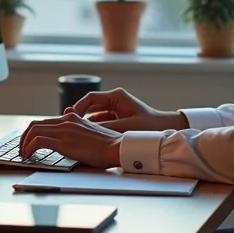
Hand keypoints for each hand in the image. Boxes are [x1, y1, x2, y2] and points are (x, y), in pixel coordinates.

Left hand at [19, 112, 121, 167]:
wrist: (117, 147)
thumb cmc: (108, 145)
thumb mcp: (91, 133)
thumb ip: (78, 131)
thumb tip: (69, 137)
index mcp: (72, 118)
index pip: (46, 121)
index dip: (33, 132)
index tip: (29, 142)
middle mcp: (66, 120)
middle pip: (35, 124)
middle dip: (24, 137)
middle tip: (22, 148)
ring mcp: (64, 130)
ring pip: (33, 130)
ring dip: (24, 142)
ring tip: (23, 154)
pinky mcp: (63, 141)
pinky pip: (37, 141)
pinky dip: (28, 147)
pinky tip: (28, 156)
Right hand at [66, 87, 188, 132]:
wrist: (166, 129)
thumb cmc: (149, 126)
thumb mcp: (124, 127)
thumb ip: (104, 127)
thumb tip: (84, 130)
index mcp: (116, 97)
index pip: (90, 98)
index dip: (78, 107)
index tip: (70, 117)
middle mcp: (114, 100)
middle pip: (90, 105)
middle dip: (78, 115)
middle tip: (67, 125)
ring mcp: (116, 109)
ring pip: (94, 114)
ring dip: (86, 122)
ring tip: (75, 132)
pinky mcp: (118, 118)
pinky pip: (101, 121)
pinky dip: (94, 127)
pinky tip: (87, 136)